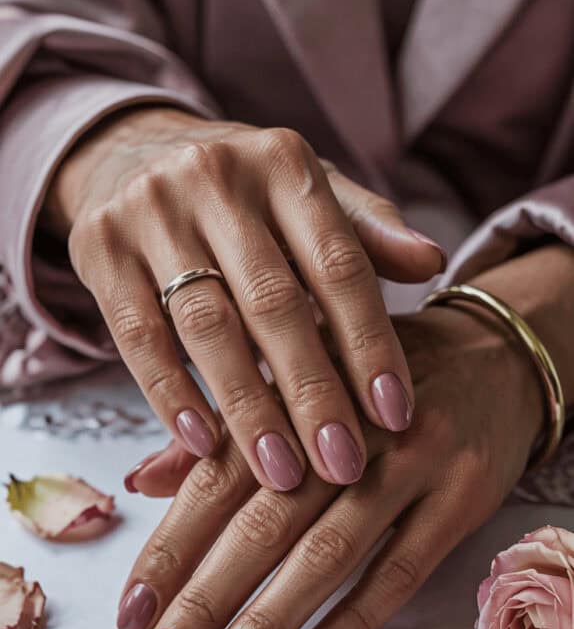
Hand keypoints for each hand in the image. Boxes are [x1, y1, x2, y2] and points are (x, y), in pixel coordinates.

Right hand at [46, 106, 443, 489]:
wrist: (132, 153)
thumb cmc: (244, 197)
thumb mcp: (308, 196)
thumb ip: (366, 234)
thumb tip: (432, 262)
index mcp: (284, 162)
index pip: (339, 265)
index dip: (370, 344)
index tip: (396, 414)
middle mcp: (216, 177)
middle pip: (274, 303)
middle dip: (313, 393)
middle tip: (341, 465)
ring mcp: (150, 210)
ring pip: (207, 326)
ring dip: (247, 408)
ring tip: (282, 474)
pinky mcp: (98, 247)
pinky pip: (138, 335)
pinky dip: (171, 394)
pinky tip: (203, 445)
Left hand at [117, 297, 542, 628]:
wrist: (494, 356)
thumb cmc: (373, 381)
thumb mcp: (297, 384)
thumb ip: (224, 436)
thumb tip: (141, 483)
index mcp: (291, 397)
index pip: (216, 480)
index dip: (170, 549)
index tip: (131, 615)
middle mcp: (344, 430)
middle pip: (262, 525)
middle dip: (202, 603)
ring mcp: (408, 463)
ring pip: (327, 553)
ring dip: (266, 624)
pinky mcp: (462, 496)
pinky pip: (404, 567)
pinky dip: (357, 618)